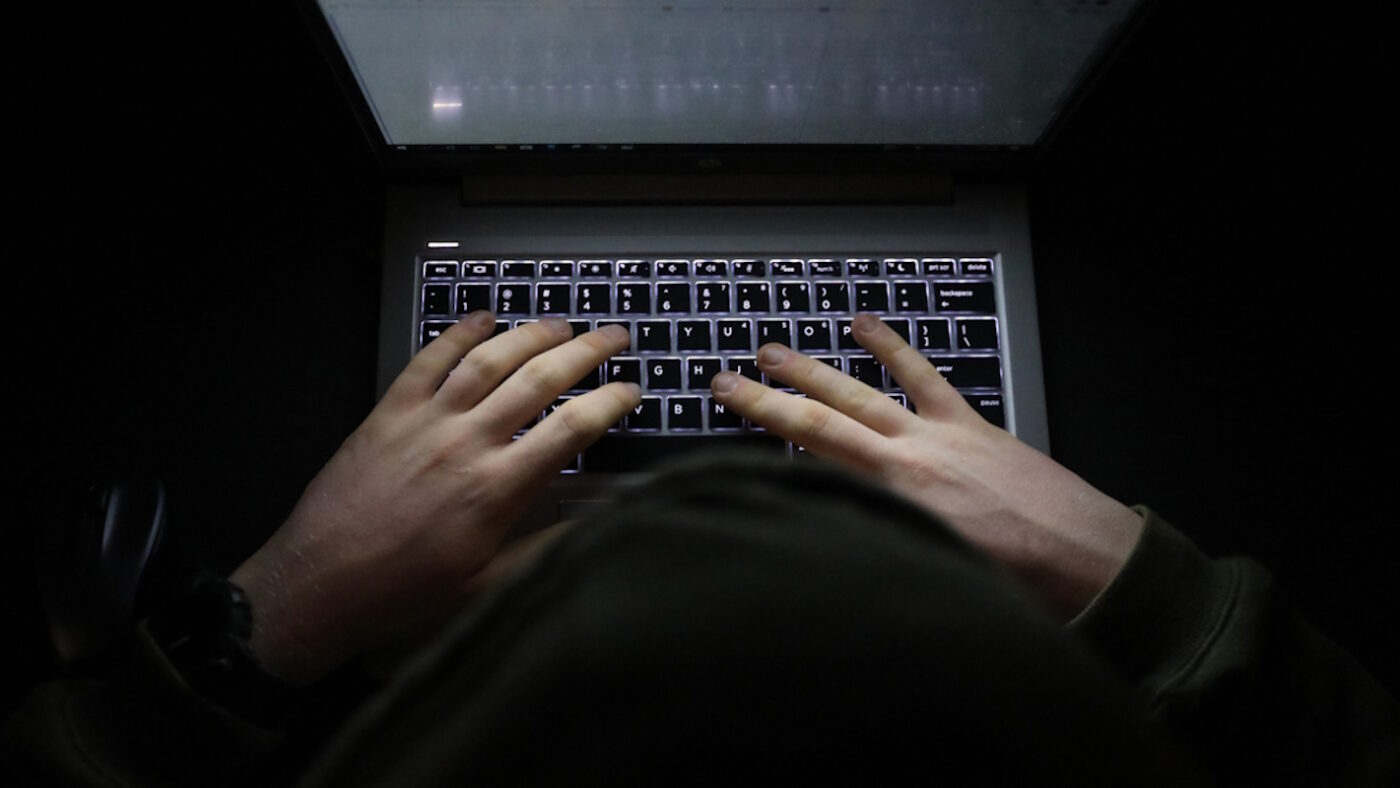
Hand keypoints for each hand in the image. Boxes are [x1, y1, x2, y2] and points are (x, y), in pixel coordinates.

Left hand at [230, 313, 638, 683]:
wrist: (320, 584)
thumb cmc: (404, 593)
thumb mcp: (488, 582)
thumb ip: (545, 545)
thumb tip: (595, 519)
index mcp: (497, 488)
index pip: (572, 429)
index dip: (611, 402)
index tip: (633, 390)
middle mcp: (466, 443)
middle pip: (539, 379)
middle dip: (586, 352)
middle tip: (615, 336)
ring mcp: (425, 422)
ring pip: (489, 359)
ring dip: (531, 334)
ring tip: (562, 324)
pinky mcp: (387, 413)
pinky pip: (428, 359)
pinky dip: (458, 333)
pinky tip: (482, 319)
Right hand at [711, 313, 1142, 618]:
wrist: (1091, 565)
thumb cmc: (1017, 588)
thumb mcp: (930, 576)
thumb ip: (877, 545)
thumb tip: (830, 533)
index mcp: (893, 504)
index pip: (809, 460)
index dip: (760, 438)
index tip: (726, 425)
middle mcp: (906, 463)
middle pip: (819, 420)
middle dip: (767, 398)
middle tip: (726, 379)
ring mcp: (939, 437)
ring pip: (862, 392)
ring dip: (815, 369)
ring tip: (773, 348)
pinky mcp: (972, 426)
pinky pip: (923, 376)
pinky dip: (893, 349)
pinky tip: (866, 326)